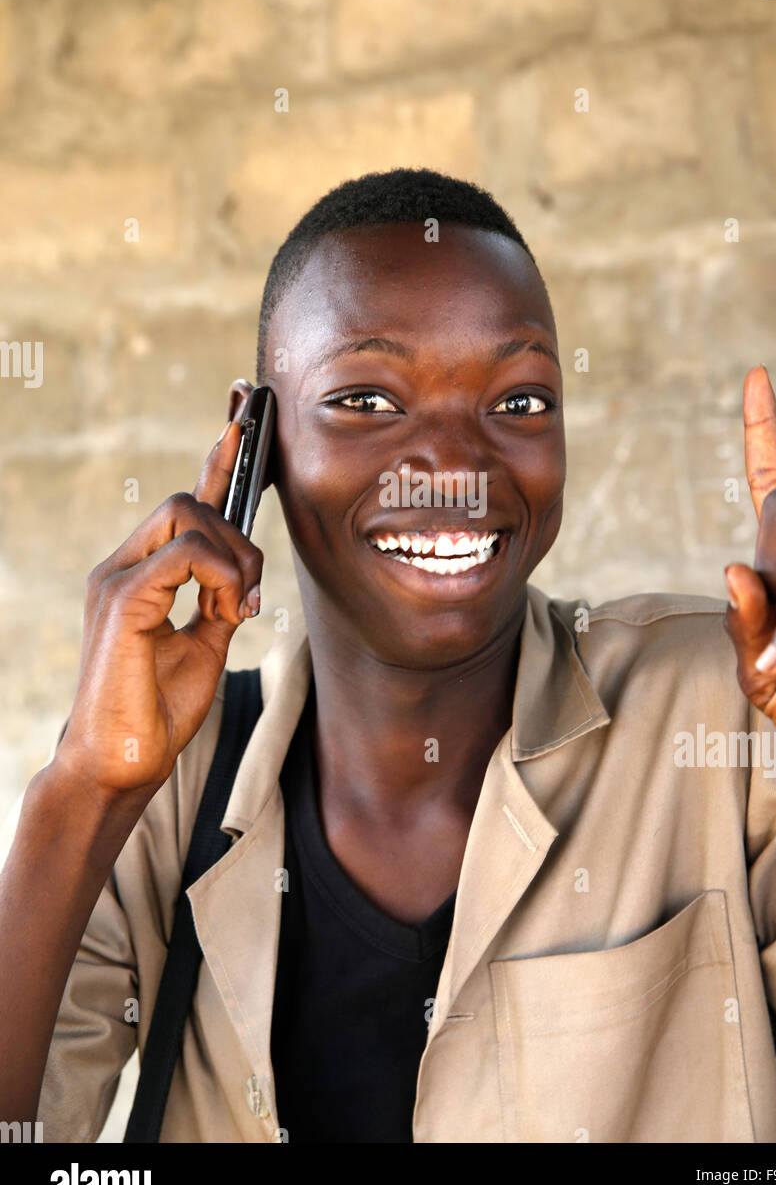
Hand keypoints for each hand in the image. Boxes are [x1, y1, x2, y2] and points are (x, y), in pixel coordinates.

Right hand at [54, 401, 263, 797]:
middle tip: (249, 596)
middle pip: (188, 500)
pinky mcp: (122, 601)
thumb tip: (243, 575)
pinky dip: (219, 575)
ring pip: (186, 515)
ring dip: (232, 558)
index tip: (241, 420)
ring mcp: (117, 579)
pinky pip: (184, 554)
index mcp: (142, 573)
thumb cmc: (158, 710)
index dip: (215, 460)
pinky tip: (226, 609)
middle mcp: (124, 566)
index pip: (182, 503)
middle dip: (238, 534)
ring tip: (235, 608)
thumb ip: (220, 601)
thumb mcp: (206, 644)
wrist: (122, 764)